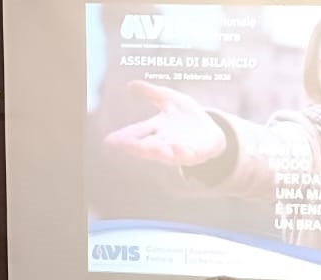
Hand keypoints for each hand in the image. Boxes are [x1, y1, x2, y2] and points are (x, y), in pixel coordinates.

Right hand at [103, 80, 227, 166]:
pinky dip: (179, 152)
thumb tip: (130, 84)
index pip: (136, 133)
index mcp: (156, 129)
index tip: (108, 141)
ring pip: (163, 153)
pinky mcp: (194, 154)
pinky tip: (174, 146)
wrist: (212, 132)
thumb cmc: (188, 117)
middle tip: (119, 145)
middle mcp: (163, 142)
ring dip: (155, 151)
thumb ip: (152, 93)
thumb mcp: (170, 99)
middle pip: (145, 146)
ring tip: (147, 147)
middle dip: (133, 146)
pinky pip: (186, 155)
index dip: (122, 137)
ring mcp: (178, 150)